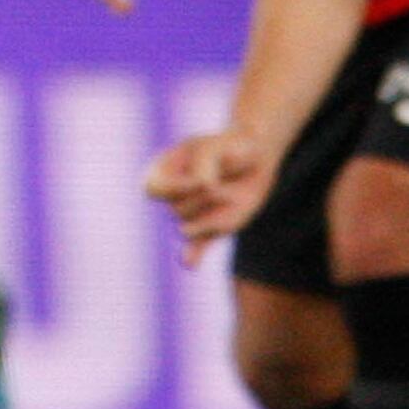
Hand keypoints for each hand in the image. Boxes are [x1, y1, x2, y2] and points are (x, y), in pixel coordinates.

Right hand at [144, 128, 273, 260]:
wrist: (254, 155)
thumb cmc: (227, 144)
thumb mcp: (213, 145)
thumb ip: (204, 163)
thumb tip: (206, 186)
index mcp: (164, 171)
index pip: (154, 188)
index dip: (176, 188)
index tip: (204, 181)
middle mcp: (174, 195)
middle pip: (177, 209)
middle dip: (203, 198)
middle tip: (224, 181)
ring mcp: (192, 213)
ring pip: (192, 226)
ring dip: (214, 212)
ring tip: (233, 191)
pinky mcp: (212, 227)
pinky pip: (197, 245)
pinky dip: (193, 255)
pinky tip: (190, 263)